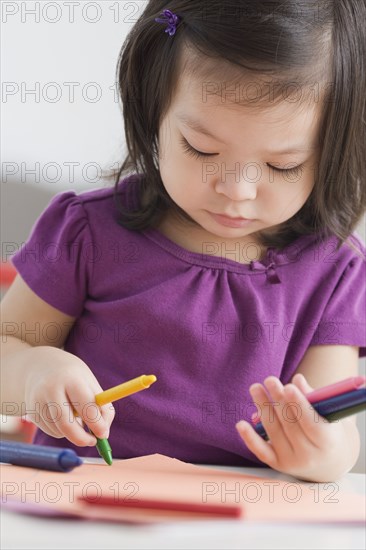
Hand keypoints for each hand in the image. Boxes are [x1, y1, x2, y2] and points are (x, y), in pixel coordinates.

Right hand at [24, 346, 114, 446]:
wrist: (41, 367)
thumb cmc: (74, 378)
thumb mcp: (90, 383)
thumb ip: (102, 406)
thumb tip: (104, 434)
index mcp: (72, 379)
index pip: (86, 406)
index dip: (97, 424)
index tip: (104, 434)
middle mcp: (51, 389)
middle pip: (67, 424)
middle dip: (82, 438)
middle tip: (93, 441)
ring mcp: (38, 402)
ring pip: (60, 431)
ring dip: (73, 432)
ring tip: (74, 415)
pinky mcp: (31, 413)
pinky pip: (52, 432)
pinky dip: (62, 430)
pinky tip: (60, 414)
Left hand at [236, 374, 357, 480]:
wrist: (329, 463)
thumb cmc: (330, 431)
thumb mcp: (329, 415)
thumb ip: (314, 398)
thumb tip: (297, 379)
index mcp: (327, 442)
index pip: (311, 423)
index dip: (299, 405)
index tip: (288, 387)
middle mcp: (309, 456)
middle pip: (290, 425)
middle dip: (278, 400)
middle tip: (270, 379)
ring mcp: (292, 462)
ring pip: (274, 433)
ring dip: (263, 408)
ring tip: (256, 388)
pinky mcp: (278, 464)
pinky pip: (261, 451)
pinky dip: (250, 438)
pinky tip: (240, 423)